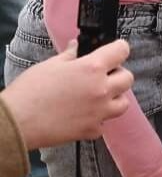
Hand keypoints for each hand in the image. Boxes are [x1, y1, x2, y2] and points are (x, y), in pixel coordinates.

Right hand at [5, 40, 135, 148]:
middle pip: (128, 78)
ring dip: (114, 98)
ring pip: (123, 103)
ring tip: (97, 96)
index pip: (121, 51)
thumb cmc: (30, 91)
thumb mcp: (50, 65)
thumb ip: (69, 55)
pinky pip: (104, 123)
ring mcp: (100, 112)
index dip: (119, 49)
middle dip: (117, 74)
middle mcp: (101, 90)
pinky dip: (97, 119)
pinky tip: (83, 114)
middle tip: (103, 75)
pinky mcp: (93, 130)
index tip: (115, 50)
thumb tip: (76, 46)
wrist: (18, 121)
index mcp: (91, 68)